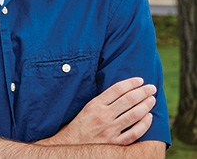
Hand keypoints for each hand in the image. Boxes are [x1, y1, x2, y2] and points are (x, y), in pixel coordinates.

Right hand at [39, 77, 156, 145]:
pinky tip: (149, 118)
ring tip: (152, 99)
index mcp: (95, 105)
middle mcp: (103, 116)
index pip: (117, 89)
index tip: (140, 80)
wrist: (71, 145)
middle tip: (151, 87)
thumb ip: (102, 100)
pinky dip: (144, 124)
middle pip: (128, 100)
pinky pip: (134, 133)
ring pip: (134, 115)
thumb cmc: (79, 125)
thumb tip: (121, 90)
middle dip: (143, 92)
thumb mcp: (87, 108)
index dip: (130, 83)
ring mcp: (110, 130)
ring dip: (146, 105)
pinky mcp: (115, 143)